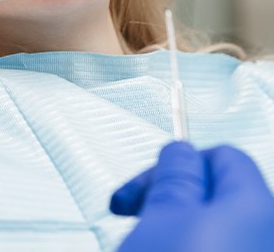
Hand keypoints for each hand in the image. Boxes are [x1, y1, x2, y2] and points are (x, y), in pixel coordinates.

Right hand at [111, 141, 273, 251]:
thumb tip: (181, 151)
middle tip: (133, 211)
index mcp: (256, 206)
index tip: (145, 184)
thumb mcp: (162, 216)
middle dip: (170, 195)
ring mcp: (255, 251)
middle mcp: (267, 233)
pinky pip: (218, 247)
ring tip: (144, 241)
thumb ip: (175, 174)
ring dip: (173, 224)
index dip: (176, 163)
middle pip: (217, 192)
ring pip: (213, 225)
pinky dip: (188, 246)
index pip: (222, 156)